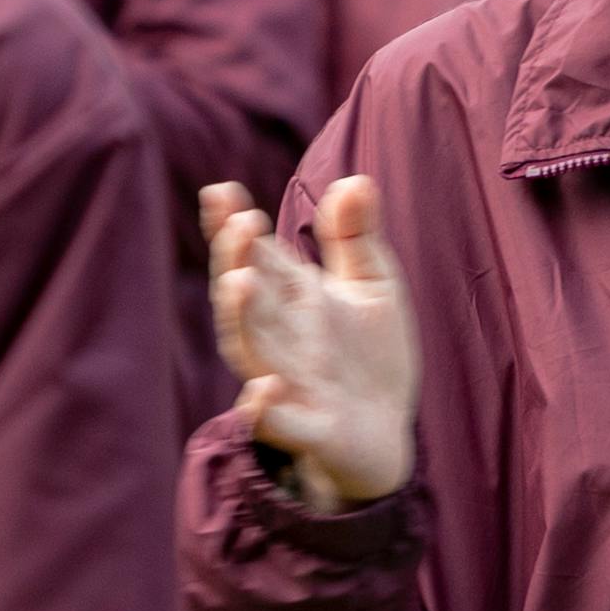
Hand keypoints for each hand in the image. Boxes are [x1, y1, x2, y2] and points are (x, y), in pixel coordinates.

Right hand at [204, 177, 418, 509]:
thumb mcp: (373, 286)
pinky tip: (265, 388)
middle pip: (245, 297)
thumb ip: (357, 236)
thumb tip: (355, 179)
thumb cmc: (370, 356)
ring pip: (250, 351)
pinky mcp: (305, 429)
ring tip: (240, 281)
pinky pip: (273, 421)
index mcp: (291, 299)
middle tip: (237, 222)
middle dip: (235, 260)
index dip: (233, 226)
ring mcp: (286, 383)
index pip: (256, 256)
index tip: (221, 191)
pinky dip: (261, 408)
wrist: (388, 431)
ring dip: (240, 319)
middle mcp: (279, 337)